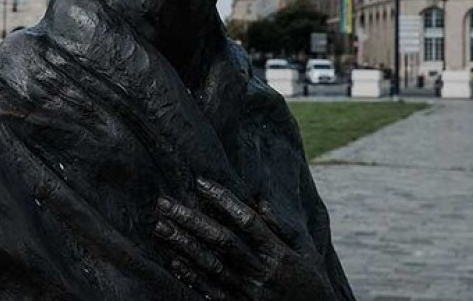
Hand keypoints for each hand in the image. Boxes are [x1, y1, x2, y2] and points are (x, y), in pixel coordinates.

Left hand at [153, 178, 333, 300]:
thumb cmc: (312, 284)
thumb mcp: (306, 252)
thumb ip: (282, 228)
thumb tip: (260, 202)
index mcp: (278, 254)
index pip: (248, 221)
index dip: (224, 200)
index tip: (201, 182)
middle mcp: (261, 272)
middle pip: (221, 240)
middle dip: (191, 219)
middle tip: (165, 202)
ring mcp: (247, 293)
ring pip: (210, 264)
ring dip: (183, 244)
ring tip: (161, 226)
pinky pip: (210, 291)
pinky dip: (190, 276)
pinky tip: (172, 261)